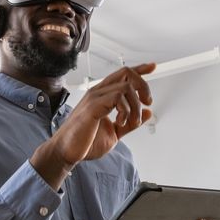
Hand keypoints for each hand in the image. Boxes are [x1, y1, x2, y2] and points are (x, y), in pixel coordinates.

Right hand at [31, 64, 154, 188]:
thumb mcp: (115, 132)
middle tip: (147, 103)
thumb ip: (131, 122)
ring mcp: (95, 97)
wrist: (67, 152)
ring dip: (136, 106)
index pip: (123, 75)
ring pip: (126, 87)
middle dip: (143, 86)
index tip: (152, 67)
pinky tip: (120, 122)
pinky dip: (126, 111)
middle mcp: (99, 92)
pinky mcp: (93, 106)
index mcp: (103, 96)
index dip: (140, 69)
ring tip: (132, 122)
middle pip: (127, 73)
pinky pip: (118, 98)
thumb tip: (147, 113)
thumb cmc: (85, 143)